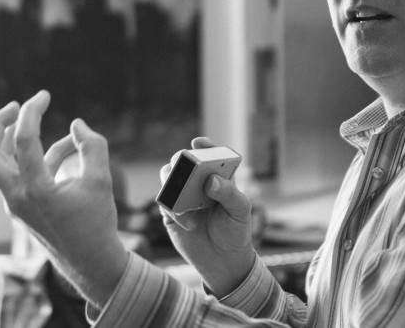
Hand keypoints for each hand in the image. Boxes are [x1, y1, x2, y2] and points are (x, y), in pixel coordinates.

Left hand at [0, 90, 129, 304]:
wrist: (91, 263)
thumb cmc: (97, 223)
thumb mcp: (101, 180)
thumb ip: (91, 146)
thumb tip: (76, 124)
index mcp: (34, 190)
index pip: (21, 140)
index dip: (31, 112)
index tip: (44, 95)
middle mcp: (17, 197)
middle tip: (14, 106)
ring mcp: (15, 203)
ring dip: (8, 138)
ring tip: (29, 117)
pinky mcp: (21, 207)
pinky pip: (19, 173)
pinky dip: (36, 156)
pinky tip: (66, 146)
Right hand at [159, 137, 256, 295]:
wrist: (222, 261)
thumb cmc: (235, 232)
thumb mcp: (240, 212)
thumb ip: (229, 194)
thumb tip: (211, 180)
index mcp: (218, 177)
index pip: (209, 155)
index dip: (204, 146)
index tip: (198, 143)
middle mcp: (197, 182)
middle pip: (183, 161)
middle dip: (182, 161)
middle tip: (185, 166)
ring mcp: (182, 195)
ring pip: (168, 177)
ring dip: (173, 184)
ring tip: (186, 201)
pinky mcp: (170, 211)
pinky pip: (164, 201)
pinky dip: (172, 209)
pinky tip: (188, 223)